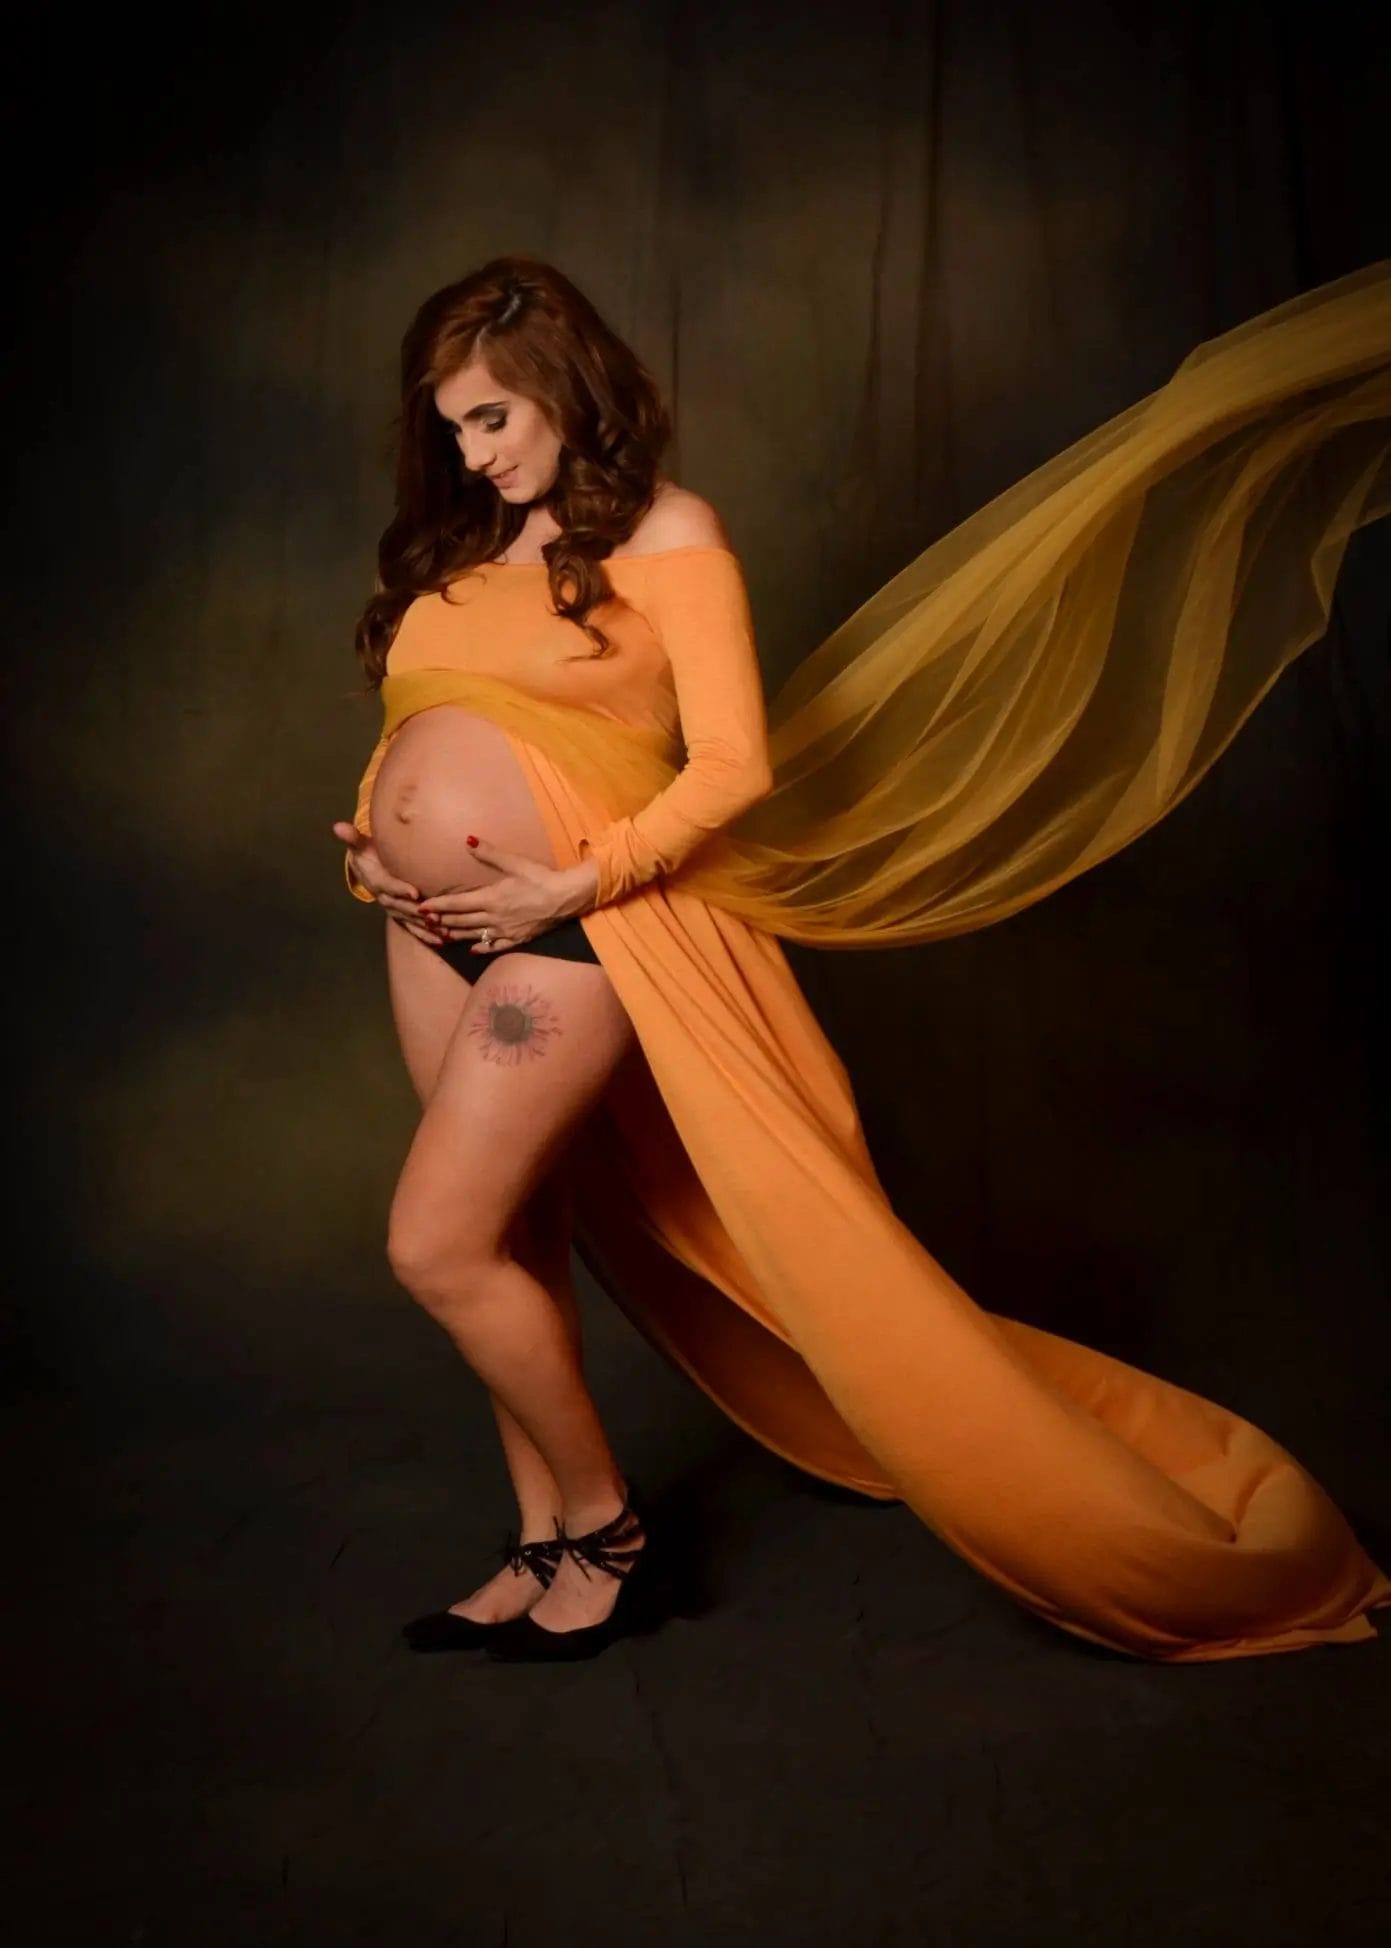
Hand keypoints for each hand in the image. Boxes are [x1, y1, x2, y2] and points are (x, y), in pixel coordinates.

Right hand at [331, 822, 442, 947]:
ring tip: (442, 933)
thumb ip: (352, 837)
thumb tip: (338, 826)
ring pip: (410, 920)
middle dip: (418, 913)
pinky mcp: (402, 915)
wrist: (368, 869)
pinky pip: (414, 927)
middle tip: (435, 917)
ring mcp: (394, 909)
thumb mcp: (360, 844)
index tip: (414, 893)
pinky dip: (427, 935)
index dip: (399, 889)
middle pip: (402, 907)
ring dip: (425, 928)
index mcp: (376, 880)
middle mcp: (385, 898)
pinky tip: (442, 941)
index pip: (388, 886)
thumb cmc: (368, 853)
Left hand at [418, 838, 596, 955]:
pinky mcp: (516, 939)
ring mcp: (505, 931)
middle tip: (423, 921)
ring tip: (438, 935)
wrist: (566, 898)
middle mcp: (494, 918)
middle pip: (461, 921)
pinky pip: (493, 947)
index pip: (457, 904)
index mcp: (491, 899)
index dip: (438, 906)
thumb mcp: (515, 863)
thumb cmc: (541, 878)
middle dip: (440, 921)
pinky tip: (471, 950)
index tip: (422, 907)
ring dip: (454, 935)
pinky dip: (480, 948)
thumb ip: (489, 854)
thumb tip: (468, 840)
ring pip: (473, 935)